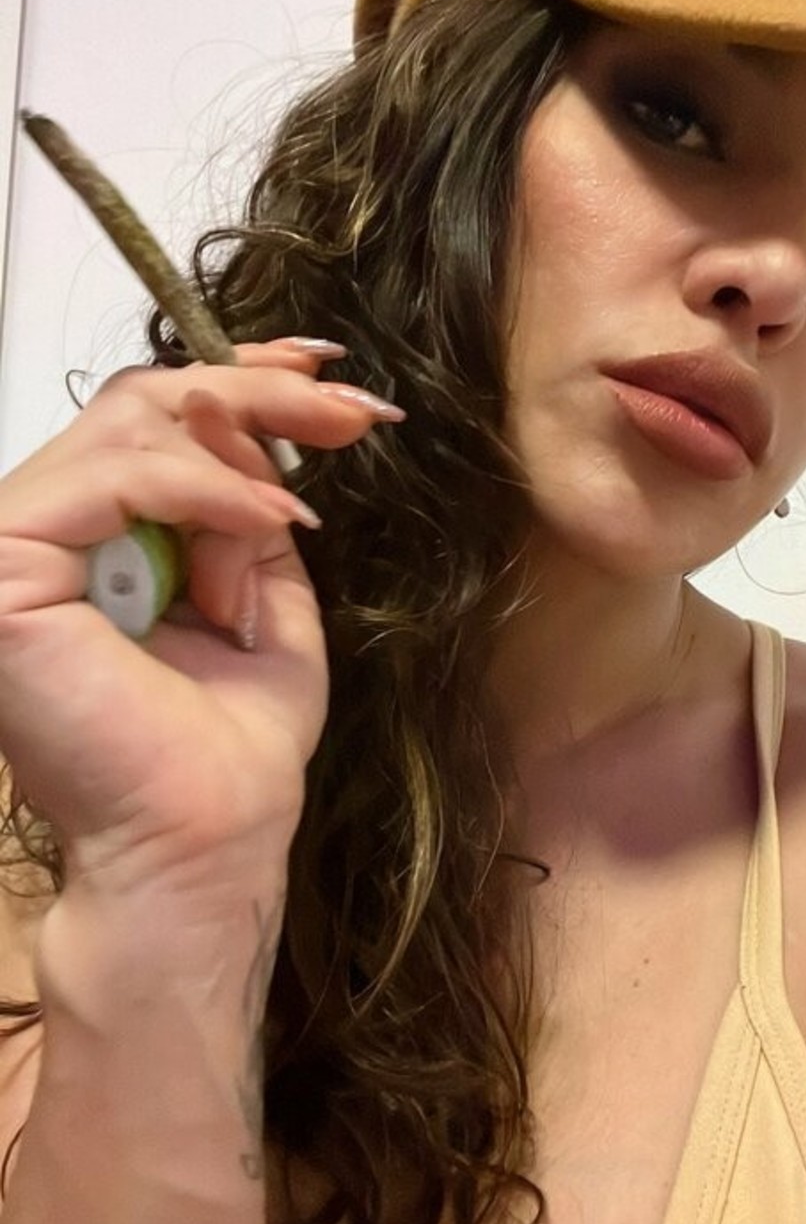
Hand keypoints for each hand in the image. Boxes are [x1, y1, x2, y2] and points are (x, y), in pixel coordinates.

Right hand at [0, 338, 402, 902]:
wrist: (203, 843)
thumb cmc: (228, 752)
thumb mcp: (262, 605)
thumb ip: (246, 517)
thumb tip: (251, 424)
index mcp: (90, 543)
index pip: (145, 421)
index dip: (238, 381)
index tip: (332, 379)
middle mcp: (41, 535)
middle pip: (138, 401)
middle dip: (259, 391)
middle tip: (353, 411)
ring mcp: (10, 548)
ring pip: (126, 422)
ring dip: (242, 449)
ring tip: (304, 503)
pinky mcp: (3, 569)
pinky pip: (111, 477)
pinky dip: (204, 484)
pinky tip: (272, 515)